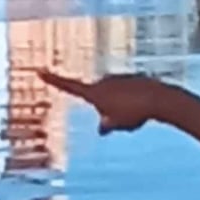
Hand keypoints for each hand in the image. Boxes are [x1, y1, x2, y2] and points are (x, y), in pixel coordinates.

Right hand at [38, 71, 175, 134]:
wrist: (159, 98)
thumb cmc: (135, 113)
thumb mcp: (117, 124)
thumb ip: (106, 125)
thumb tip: (102, 128)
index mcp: (94, 92)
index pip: (68, 86)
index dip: (53, 80)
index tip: (39, 70)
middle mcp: (103, 82)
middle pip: (98, 99)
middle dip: (106, 109)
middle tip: (124, 119)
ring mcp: (117, 78)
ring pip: (114, 98)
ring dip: (121, 106)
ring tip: (137, 113)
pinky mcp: (131, 78)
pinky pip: (127, 94)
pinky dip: (132, 101)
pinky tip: (145, 107)